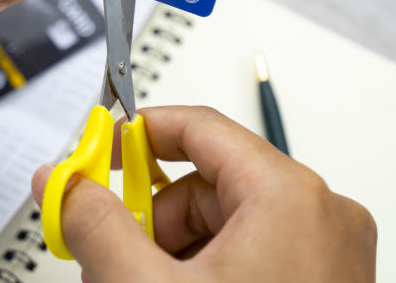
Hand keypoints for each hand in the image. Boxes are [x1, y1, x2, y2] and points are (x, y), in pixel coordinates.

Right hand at [32, 106, 375, 282]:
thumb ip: (96, 223)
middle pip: (211, 183)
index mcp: (289, 196)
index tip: (96, 152)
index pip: (200, 127)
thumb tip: (65, 183)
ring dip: (175, 255)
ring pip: (229, 224)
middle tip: (113, 258)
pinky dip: (209, 274)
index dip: (137, 135)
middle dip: (153, 220)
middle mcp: (322, 216)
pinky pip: (254, 254)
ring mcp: (329, 253)